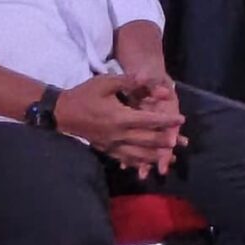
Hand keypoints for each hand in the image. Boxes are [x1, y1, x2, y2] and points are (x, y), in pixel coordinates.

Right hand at [55, 74, 184, 170]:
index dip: (166, 121)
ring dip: (154, 156)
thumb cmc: (85, 94)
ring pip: (137, 154)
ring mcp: (111, 144)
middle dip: (164, 142)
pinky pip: (124, 158)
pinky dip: (137, 162)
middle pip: (146, 141)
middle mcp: (117, 134)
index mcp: (120, 117)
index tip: (181, 120)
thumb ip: (128, 81)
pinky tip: (145, 165)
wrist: (63, 112)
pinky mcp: (105, 149)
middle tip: (180, 143)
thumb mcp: (106, 82)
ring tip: (168, 159)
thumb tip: (146, 78)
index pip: (148, 120)